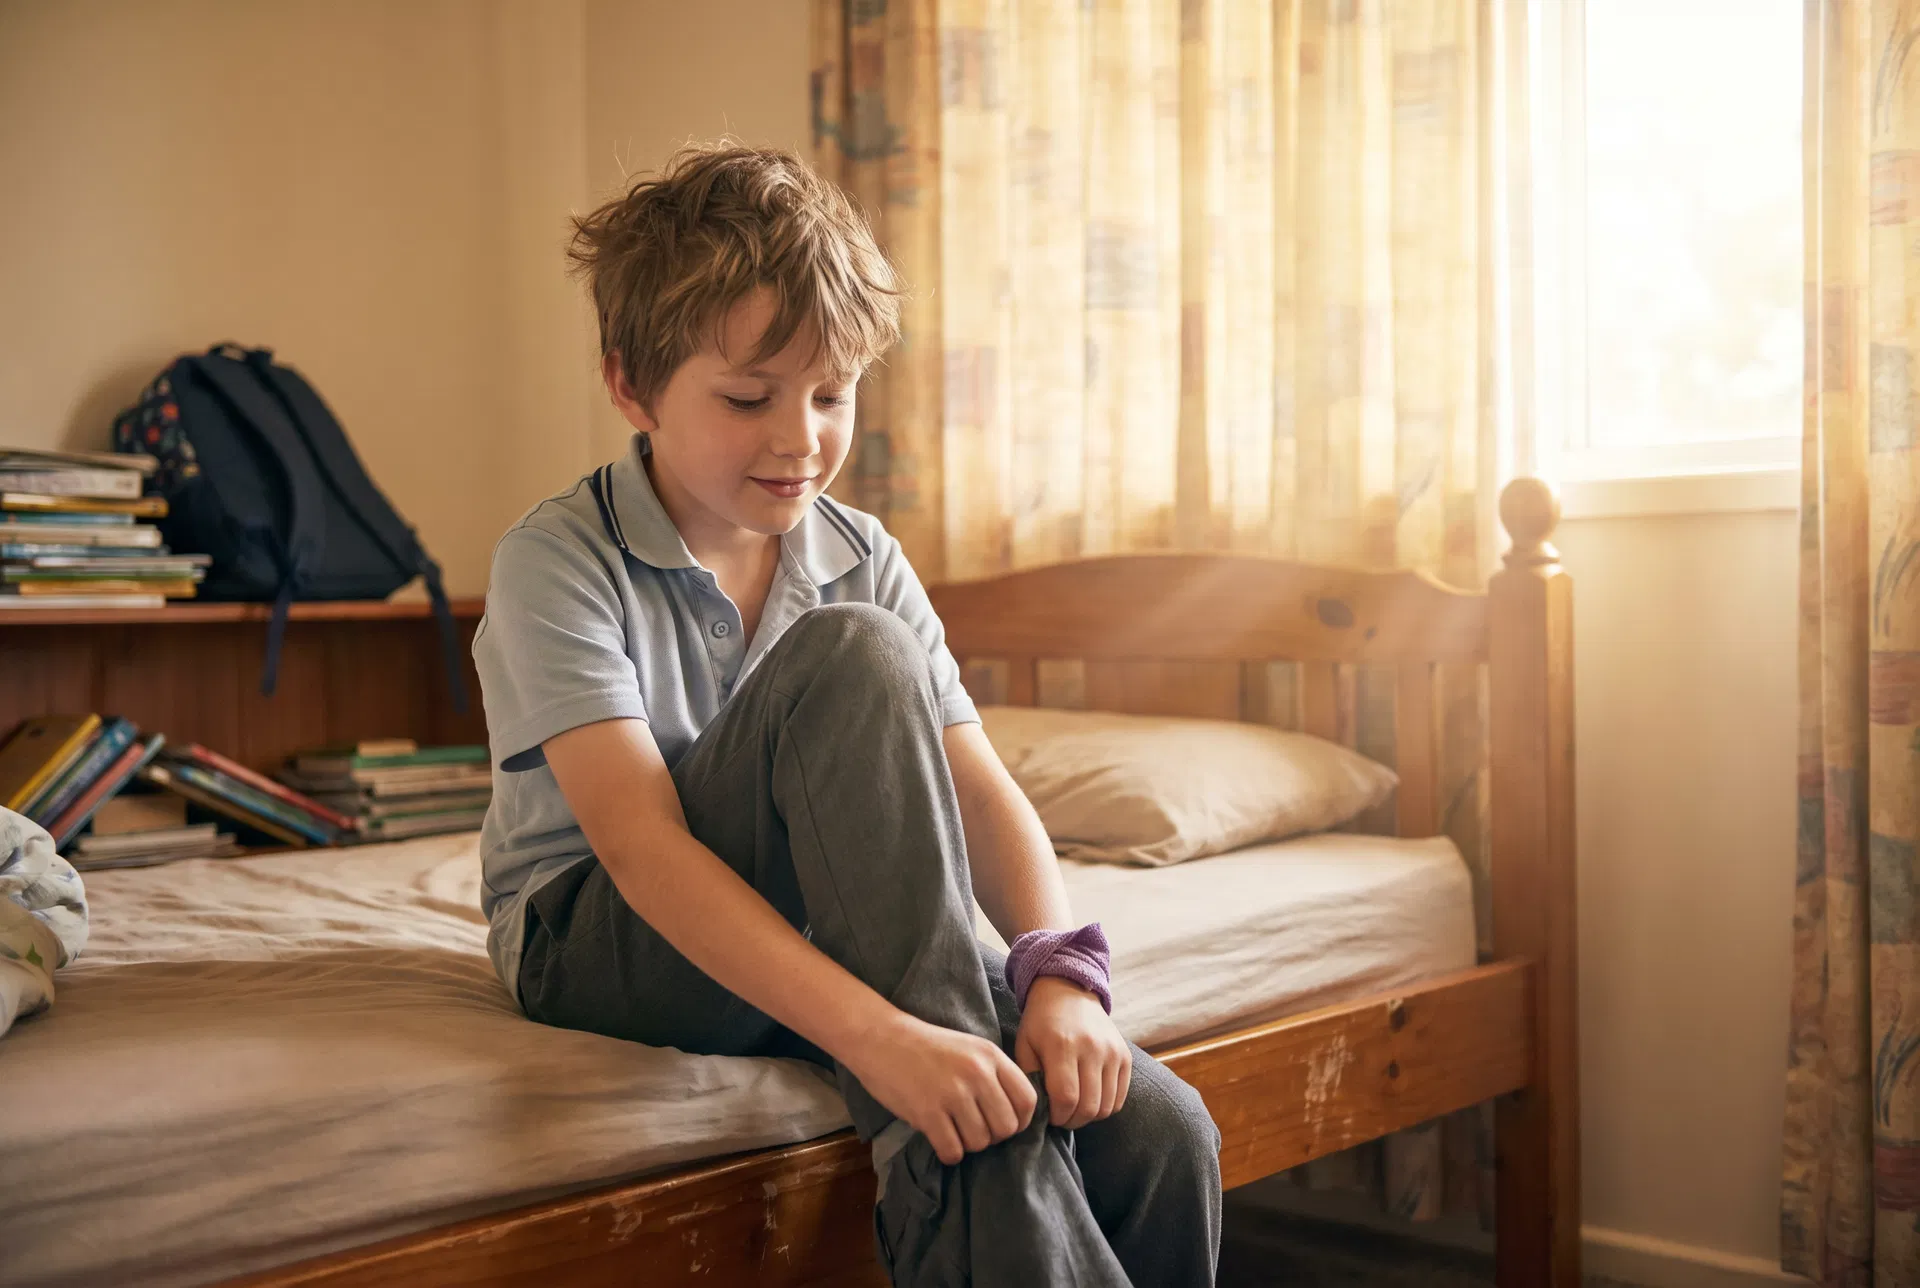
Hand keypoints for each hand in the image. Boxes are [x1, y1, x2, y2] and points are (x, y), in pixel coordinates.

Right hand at [841, 1009, 1037, 1164]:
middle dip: (992, 1137)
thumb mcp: (970, 1049)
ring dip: (968, 1144)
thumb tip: (1015, 1116)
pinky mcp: (927, 1112)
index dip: (1020, 1121)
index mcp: (991, 1056)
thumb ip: (994, 1075)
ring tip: (953, 1129)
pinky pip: (953, 1151)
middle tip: (973, 1129)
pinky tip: (939, 1138)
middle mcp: (977, 1074)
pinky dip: (948, 1152)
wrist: (881, 1038)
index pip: (1028, 1101)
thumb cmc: (927, 1047)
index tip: (1003, 1123)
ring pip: (980, 1143)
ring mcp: (952, 1093)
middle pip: (1006, 1127)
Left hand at [1014, 976, 1132, 1129]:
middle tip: (1061, 1117)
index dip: (1057, 1116)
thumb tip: (1037, 1112)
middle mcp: (1092, 1048)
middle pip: (1089, 1106)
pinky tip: (1090, 1098)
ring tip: (1075, 1108)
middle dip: (1072, 1121)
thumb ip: (1029, 1078)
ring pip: (1106, 1106)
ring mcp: (1112, 1052)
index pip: (1066, 1098)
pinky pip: (1120, 1098)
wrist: (1069, 991)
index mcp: (1062, 1045)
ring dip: (1089, 1116)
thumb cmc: (1041, 1021)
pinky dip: (1106, 1107)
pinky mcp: (1125, 1056)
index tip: (1049, 1115)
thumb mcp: (1025, 1044)